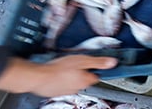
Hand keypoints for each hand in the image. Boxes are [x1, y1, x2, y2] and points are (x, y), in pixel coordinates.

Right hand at [0, 55, 117, 96]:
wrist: (38, 77)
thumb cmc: (58, 68)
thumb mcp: (83, 60)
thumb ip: (99, 62)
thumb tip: (113, 63)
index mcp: (86, 81)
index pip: (97, 75)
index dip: (95, 68)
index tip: (92, 63)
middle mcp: (78, 88)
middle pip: (85, 78)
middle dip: (82, 71)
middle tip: (75, 63)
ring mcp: (66, 91)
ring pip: (73, 81)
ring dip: (71, 75)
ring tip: (64, 67)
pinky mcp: (56, 91)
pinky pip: (62, 84)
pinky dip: (61, 79)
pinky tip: (56, 73)